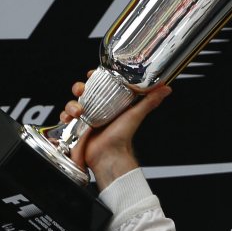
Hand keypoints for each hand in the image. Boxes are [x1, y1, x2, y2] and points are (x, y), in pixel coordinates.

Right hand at [59, 70, 171, 189]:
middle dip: (79, 88)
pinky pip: (66, 117)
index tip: (92, 74)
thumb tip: (166, 88)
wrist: (109, 157)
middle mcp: (97, 108)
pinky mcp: (76, 127)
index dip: (94, 77)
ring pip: (72, 102)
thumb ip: (150, 100)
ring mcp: (85, 118)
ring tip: (78, 112)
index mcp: (110, 103)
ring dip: (71, 104)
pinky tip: (70, 120)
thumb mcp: (136, 115)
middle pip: (83, 91)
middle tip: (81, 91)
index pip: (100, 84)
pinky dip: (65, 116)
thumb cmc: (122, 138)